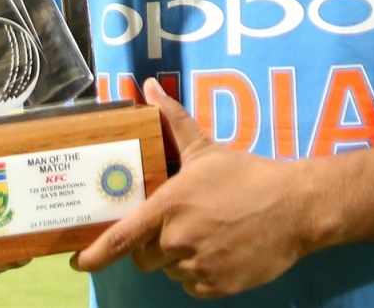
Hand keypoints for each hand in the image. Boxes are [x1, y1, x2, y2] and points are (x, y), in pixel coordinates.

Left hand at [72, 79, 373, 298]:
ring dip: (180, 259)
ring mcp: (197, 266)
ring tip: (208, 234)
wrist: (295, 207)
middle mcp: (177, 240)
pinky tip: (221, 251)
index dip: (94, 254)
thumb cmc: (247, 176)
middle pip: (145, 257)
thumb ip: (173, 121)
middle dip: (154, 245)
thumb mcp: (207, 149)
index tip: (78, 261)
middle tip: (180, 226)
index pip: (120, 238)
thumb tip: (149, 87)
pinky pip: (193, 287)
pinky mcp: (217, 287)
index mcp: (169, 206)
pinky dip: (201, 274)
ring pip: (171, 271)